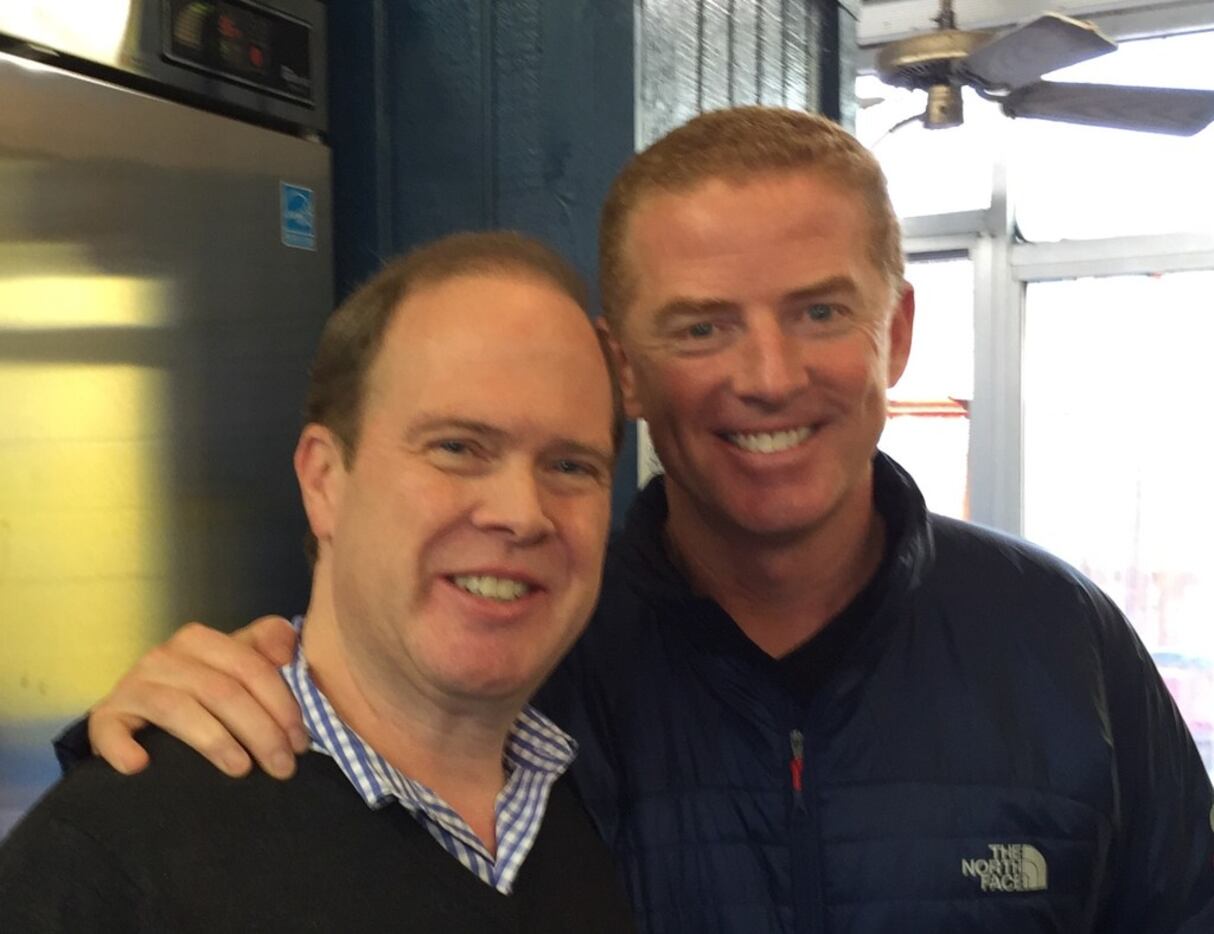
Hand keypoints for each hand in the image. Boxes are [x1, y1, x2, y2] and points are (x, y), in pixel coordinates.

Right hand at [87, 617, 310, 779]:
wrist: (137, 714)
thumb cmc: (199, 691)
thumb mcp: (236, 665)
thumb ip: (267, 647)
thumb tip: (287, 648)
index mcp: (201, 641)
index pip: (251, 668)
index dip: (281, 706)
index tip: (301, 742)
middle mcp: (165, 656)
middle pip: (221, 691)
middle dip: (260, 731)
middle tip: (283, 767)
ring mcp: (133, 685)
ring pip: (179, 708)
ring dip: (215, 741)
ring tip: (241, 769)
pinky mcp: (106, 716)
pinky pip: (110, 729)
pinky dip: (123, 747)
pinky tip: (140, 766)